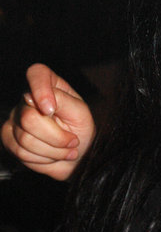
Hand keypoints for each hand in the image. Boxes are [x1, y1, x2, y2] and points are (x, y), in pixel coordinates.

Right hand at [1, 64, 94, 179]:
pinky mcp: (9, 138)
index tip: (50, 109)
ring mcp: (15, 118)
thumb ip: (62, 101)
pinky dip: (42, 158)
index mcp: (49, 85)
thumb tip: (39, 101)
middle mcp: (28, 99)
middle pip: (29, 118)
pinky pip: (20, 152)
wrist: (76, 154)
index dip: (41, 90)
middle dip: (56, 137)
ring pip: (25, 139)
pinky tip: (52, 154)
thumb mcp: (80, 113)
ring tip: (65, 149)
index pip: (36, 73)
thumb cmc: (80, 129)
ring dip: (53, 150)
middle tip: (72, 141)